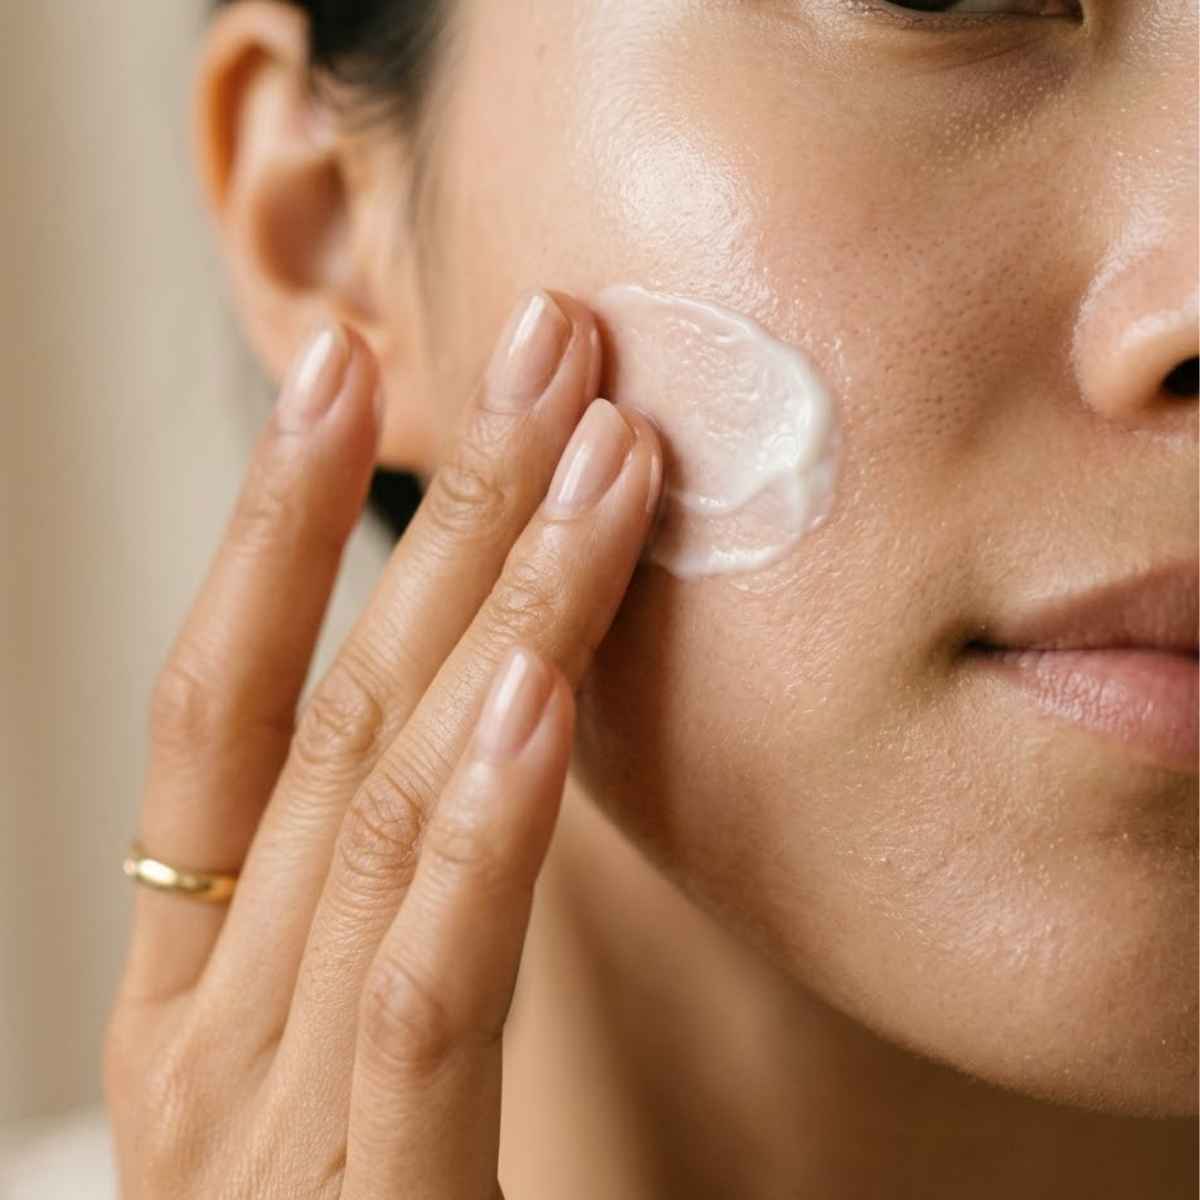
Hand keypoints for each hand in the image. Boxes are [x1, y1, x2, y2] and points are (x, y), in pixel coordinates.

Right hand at [104, 290, 663, 1197]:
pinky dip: (481, 826)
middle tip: (538, 345)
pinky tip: (539, 688)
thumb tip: (481, 710)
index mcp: (201, 979)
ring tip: (593, 446)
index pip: (224, 702)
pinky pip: (428, 986)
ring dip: (498, 605)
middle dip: (438, 510)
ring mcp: (268, 1123)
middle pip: (329, 707)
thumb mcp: (347, 1041)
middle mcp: (212, 1024)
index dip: (278, 521)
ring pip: (384, 801)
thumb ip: (390, 897)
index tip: (358, 367)